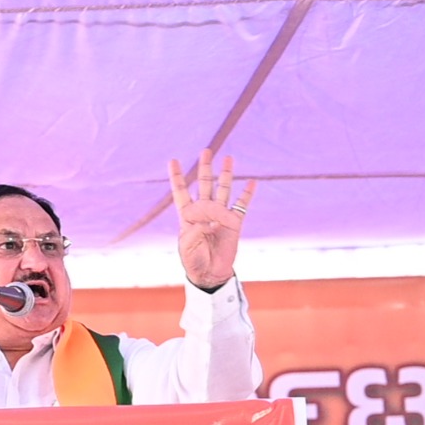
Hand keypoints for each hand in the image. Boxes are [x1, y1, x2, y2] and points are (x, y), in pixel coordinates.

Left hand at [169, 149, 255, 290]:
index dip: (177, 176)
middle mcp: (205, 211)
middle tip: (206, 151)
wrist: (210, 273)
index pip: (181, 191)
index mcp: (188, 215)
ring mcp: (220, 215)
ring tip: (228, 158)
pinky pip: (241, 205)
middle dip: (205, 167)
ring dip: (226, 174)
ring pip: (223, 189)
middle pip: (205, 183)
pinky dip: (247, 194)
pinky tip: (251, 182)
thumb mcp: (187, 246)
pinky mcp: (234, 222)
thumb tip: (211, 221)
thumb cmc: (194, 260)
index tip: (173, 160)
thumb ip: (194, 231)